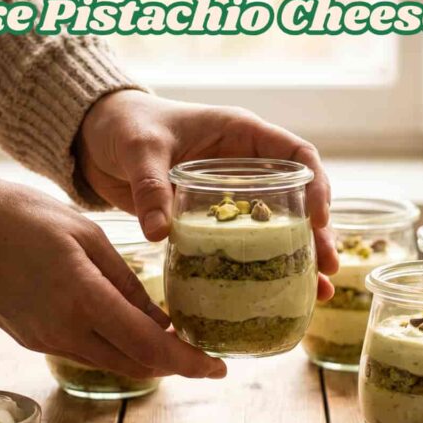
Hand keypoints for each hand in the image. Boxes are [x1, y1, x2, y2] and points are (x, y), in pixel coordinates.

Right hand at [0, 173, 226, 379]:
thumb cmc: (24, 214)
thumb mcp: (88, 236)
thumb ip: (127, 281)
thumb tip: (162, 320)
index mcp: (82, 298)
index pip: (150, 346)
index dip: (189, 362)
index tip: (219, 368)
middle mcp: (63, 329)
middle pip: (134, 365)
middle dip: (173, 366)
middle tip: (202, 356)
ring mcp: (43, 339)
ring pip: (109, 363)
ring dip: (143, 358)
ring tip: (171, 341)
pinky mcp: (29, 338)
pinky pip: (83, 352)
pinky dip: (113, 348)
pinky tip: (126, 329)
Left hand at [77, 90, 337, 299]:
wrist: (94, 139)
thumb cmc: (124, 126)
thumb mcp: (140, 150)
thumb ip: (151, 186)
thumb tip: (158, 232)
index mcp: (242, 134)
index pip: (297, 156)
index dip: (317, 185)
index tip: (317, 219)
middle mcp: (245, 166)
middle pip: (298, 199)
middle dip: (318, 234)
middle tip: (328, 267)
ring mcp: (232, 195)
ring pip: (279, 227)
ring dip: (299, 258)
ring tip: (318, 291)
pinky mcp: (213, 220)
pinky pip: (246, 244)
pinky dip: (262, 268)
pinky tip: (275, 296)